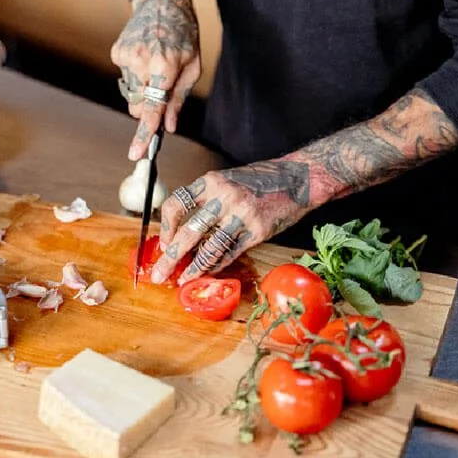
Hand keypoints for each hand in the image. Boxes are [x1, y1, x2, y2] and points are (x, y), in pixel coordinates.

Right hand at [111, 0, 200, 160]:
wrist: (162, 1)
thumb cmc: (185, 34)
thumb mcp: (194, 66)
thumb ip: (179, 99)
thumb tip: (169, 127)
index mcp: (165, 66)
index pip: (152, 108)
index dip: (144, 134)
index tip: (136, 154)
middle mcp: (142, 61)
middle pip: (138, 106)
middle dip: (148, 106)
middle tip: (163, 89)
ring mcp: (126, 56)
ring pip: (131, 93)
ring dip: (143, 88)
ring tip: (156, 64)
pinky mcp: (117, 52)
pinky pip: (125, 78)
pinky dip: (135, 75)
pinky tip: (146, 55)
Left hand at [153, 160, 310, 284]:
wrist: (297, 178)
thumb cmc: (260, 179)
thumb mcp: (227, 179)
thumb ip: (207, 200)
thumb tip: (183, 229)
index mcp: (211, 181)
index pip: (177, 204)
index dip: (166, 226)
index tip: (164, 242)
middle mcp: (224, 197)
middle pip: (188, 231)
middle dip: (170, 256)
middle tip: (160, 274)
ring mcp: (241, 215)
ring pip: (210, 248)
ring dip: (194, 268)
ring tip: (183, 279)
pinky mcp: (257, 231)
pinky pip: (231, 252)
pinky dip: (217, 265)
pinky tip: (209, 272)